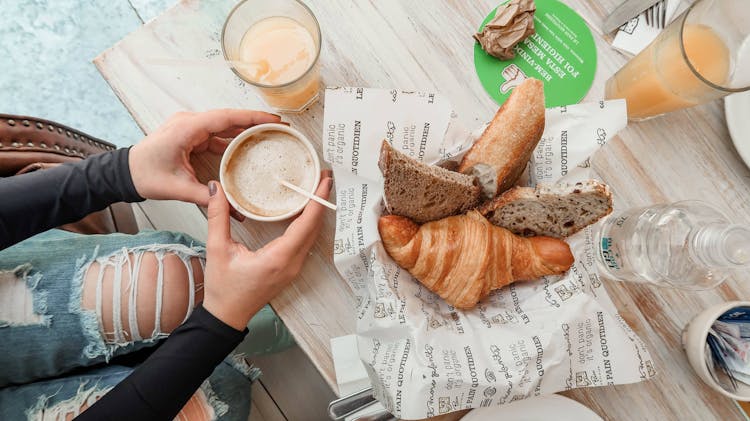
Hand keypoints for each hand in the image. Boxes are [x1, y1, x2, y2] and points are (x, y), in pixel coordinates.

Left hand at [128, 109, 280, 205]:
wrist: (125, 172)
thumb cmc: (145, 176)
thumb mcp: (177, 189)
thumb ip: (206, 197)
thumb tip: (232, 207)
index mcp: (186, 129)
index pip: (225, 118)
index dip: (251, 117)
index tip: (273, 119)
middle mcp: (189, 123)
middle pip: (229, 118)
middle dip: (255, 121)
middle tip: (280, 127)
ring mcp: (190, 128)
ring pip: (224, 125)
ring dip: (245, 129)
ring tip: (269, 134)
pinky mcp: (191, 135)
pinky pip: (217, 134)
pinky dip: (233, 139)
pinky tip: (248, 146)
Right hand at [202, 171, 333, 329]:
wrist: (227, 316)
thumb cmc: (223, 289)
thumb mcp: (217, 250)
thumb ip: (218, 217)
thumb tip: (217, 188)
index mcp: (279, 258)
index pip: (306, 224)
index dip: (317, 200)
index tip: (324, 180)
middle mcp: (292, 263)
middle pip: (315, 227)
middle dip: (321, 201)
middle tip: (323, 176)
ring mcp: (294, 267)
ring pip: (312, 235)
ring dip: (317, 212)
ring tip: (318, 189)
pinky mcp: (291, 268)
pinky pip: (305, 242)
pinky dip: (309, 224)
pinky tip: (306, 211)